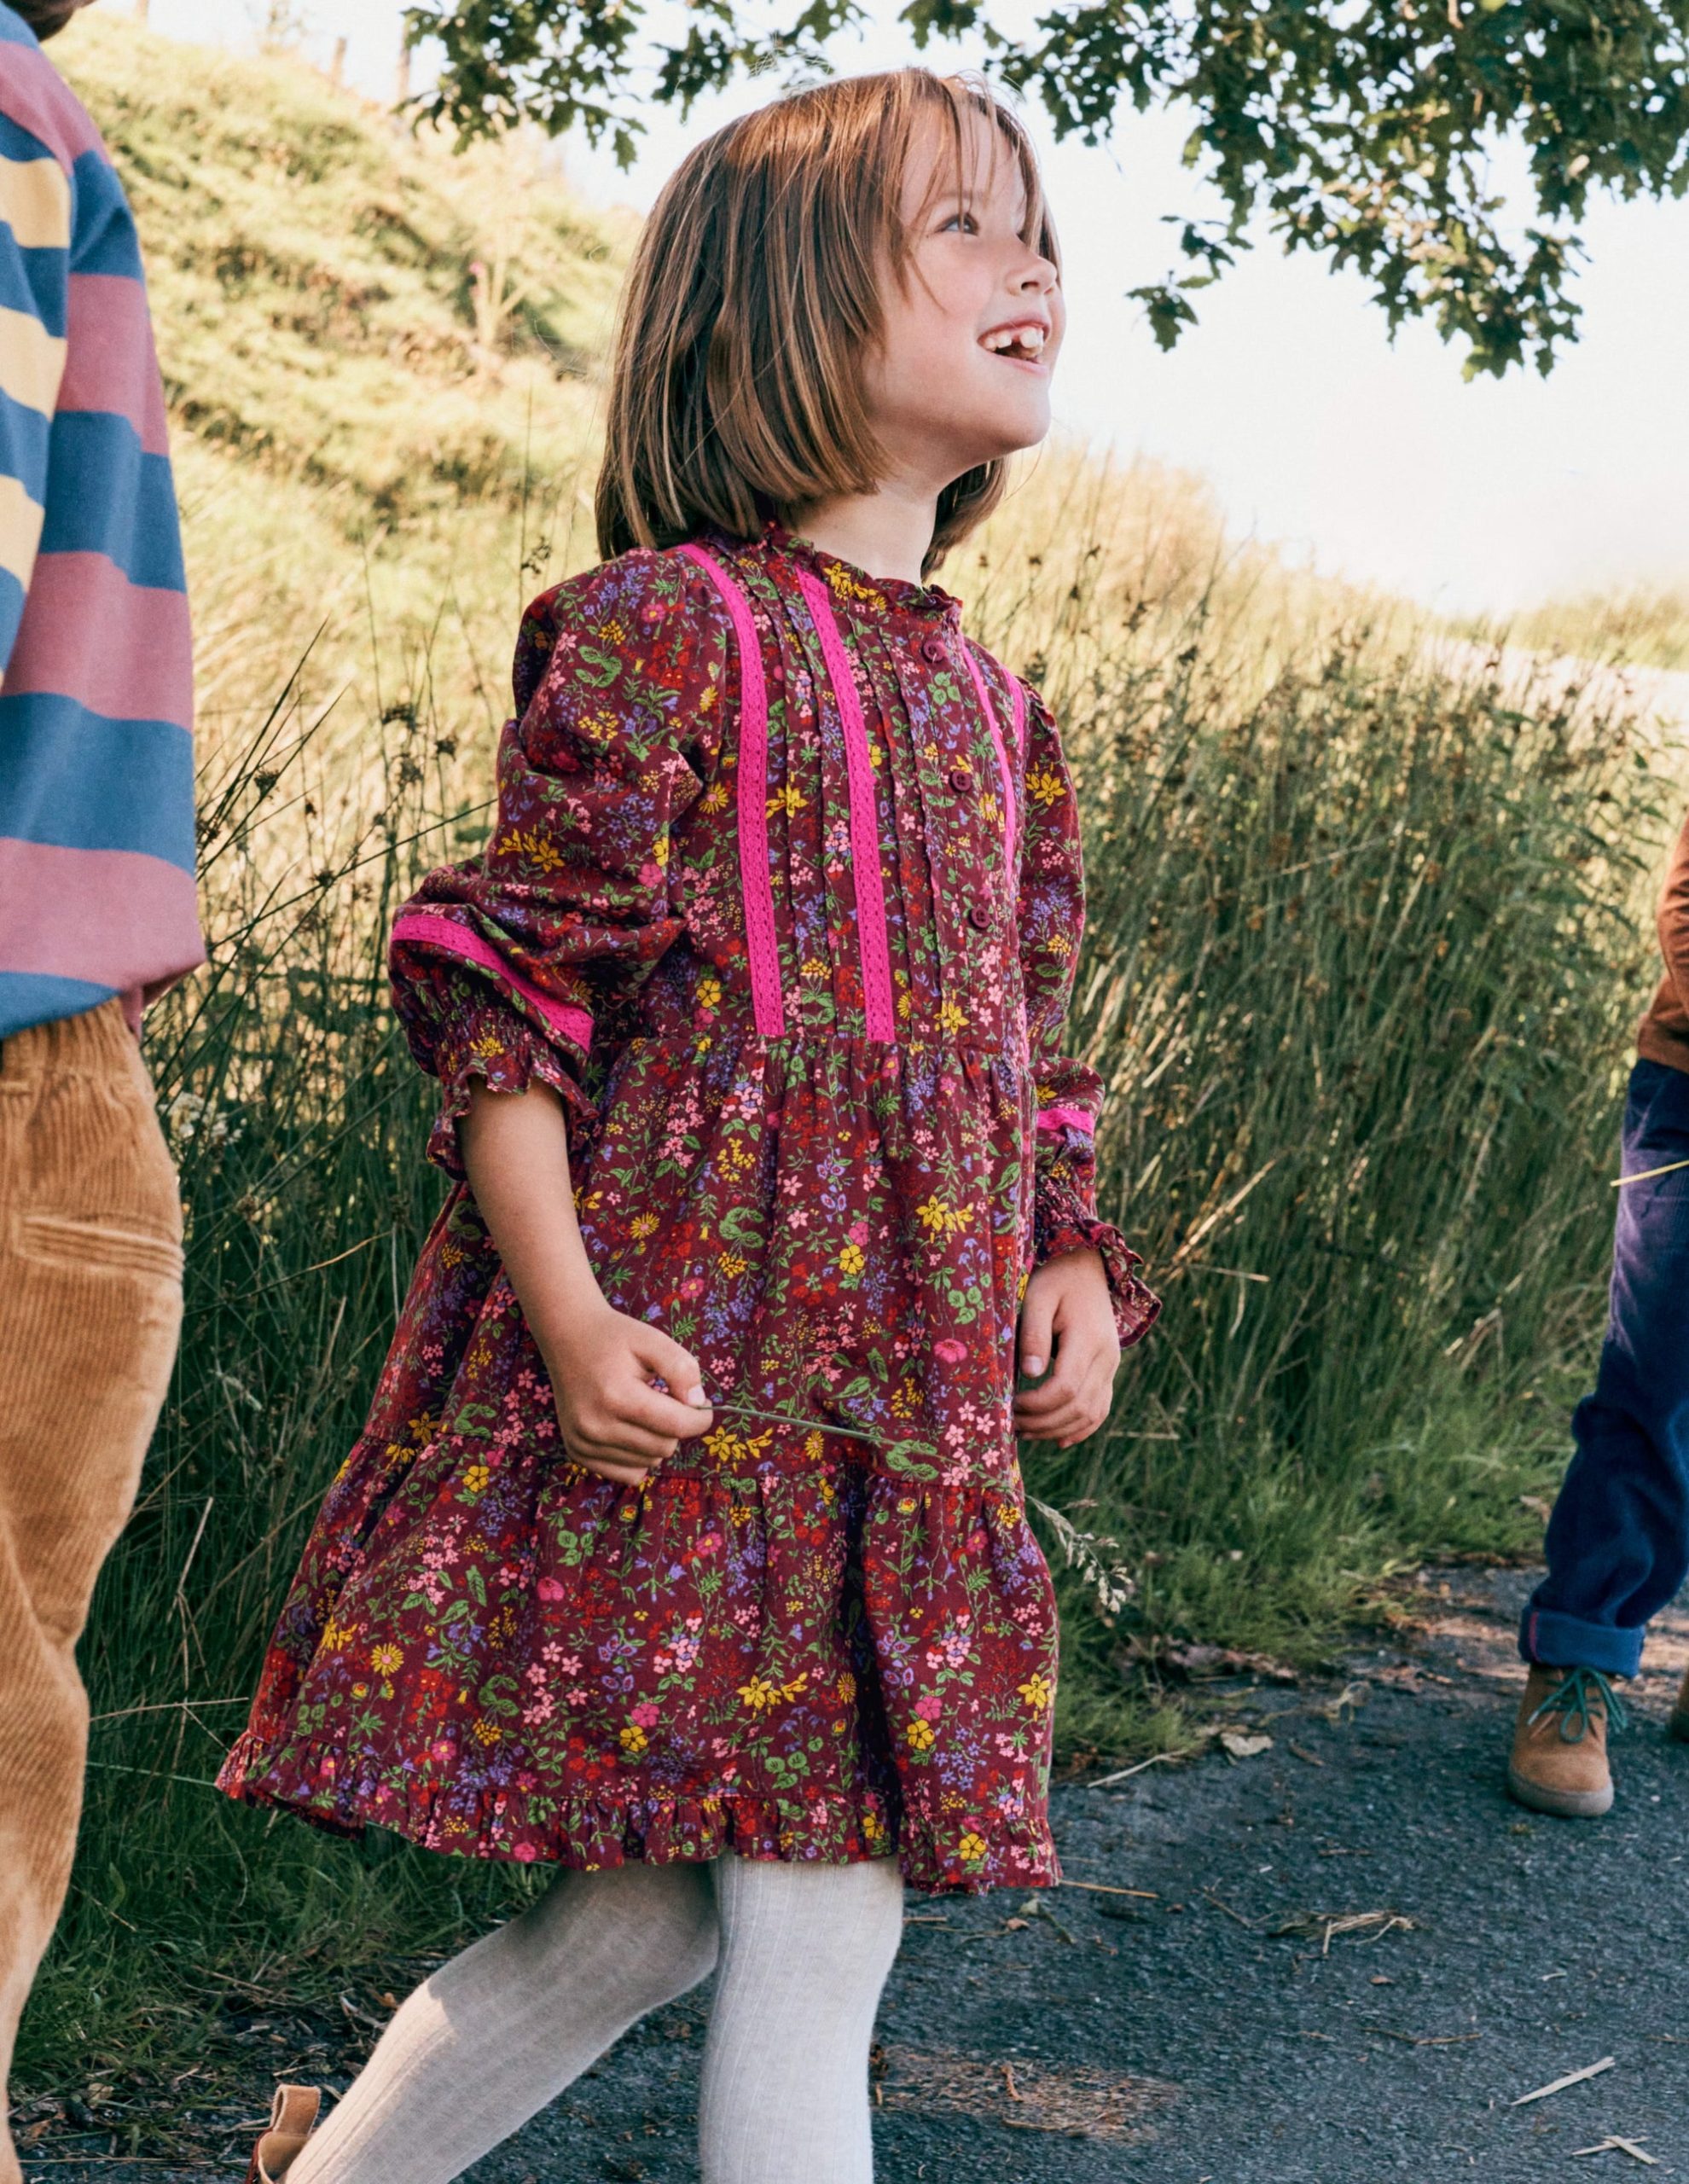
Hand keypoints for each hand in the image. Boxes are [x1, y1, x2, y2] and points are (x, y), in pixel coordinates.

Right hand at [538, 1303, 714, 1487]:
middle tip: (666, 1400)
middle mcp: (596, 1426)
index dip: (701, 1418)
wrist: (567, 1336)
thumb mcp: (653, 1340)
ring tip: (645, 1411)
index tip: (702, 1404)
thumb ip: (681, 1369)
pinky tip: (632, 1430)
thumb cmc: (614, 1337)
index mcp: (617, 1396)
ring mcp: (583, 1442)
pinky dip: (639, 1457)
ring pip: (648, 1462)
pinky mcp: (577, 1451)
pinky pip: (627, 1474)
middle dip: (676, 1425)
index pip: (677, 1426)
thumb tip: (697, 1404)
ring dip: (657, 1440)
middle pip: (664, 1447)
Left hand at [1012, 1248, 1120, 1446]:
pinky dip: (1081, 1428)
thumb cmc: (1055, 1280)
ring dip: (1058, 1430)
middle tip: (1011, 1423)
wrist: (1087, 1267)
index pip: (1066, 1388)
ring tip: (1025, 1432)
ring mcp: (1111, 1365)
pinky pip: (1101, 1408)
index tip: (1011, 1402)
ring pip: (1092, 1413)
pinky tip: (1058, 1440)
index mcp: (1088, 1339)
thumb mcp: (1037, 1297)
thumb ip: (1034, 1335)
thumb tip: (1031, 1375)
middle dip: (1043, 1422)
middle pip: (1079, 1407)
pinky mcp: (1108, 1369)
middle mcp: (1106, 1357)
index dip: (1038, 1404)